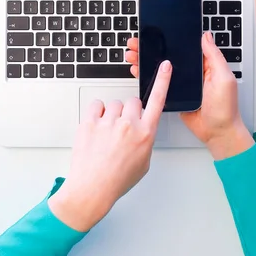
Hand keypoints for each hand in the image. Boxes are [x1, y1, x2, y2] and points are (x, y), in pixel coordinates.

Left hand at [48, 60, 171, 231]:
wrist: (91, 189)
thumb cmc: (117, 180)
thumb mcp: (143, 162)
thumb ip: (145, 140)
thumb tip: (140, 129)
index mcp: (145, 134)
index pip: (157, 101)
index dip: (163, 81)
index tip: (165, 66)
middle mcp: (128, 125)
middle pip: (133, 102)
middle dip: (129, 112)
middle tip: (121, 129)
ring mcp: (108, 122)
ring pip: (114, 104)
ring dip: (111, 115)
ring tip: (106, 135)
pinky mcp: (90, 122)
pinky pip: (97, 106)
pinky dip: (97, 114)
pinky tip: (96, 129)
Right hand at [125, 33, 252, 159]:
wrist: (218, 132)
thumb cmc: (225, 108)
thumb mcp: (224, 78)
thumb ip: (214, 57)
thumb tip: (206, 36)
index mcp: (204, 65)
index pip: (183, 47)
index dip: (169, 39)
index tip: (155, 33)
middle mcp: (191, 72)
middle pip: (168, 55)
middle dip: (151, 48)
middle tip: (137, 43)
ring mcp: (181, 83)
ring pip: (160, 68)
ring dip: (145, 60)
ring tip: (133, 55)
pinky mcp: (173, 94)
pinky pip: (159, 83)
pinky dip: (147, 76)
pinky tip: (138, 70)